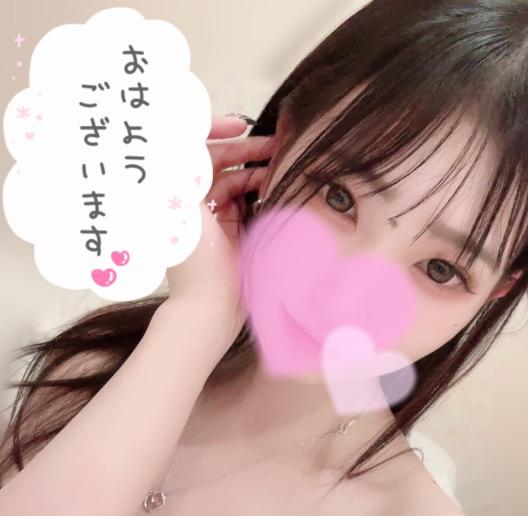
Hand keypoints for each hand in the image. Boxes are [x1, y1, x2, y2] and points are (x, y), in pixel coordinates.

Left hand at [166, 115, 275, 347]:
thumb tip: (190, 128)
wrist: (211, 305)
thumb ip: (185, 166)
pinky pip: (246, 199)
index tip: (240, 125)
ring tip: (280, 165)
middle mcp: (192, 200)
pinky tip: (275, 183)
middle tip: (274, 144)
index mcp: (175, 192)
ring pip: (235, 178)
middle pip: (218, 161)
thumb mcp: (183, 204)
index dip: (215, 129)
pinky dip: (259, 188)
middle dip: (245, 149)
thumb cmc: (193, 259)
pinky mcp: (232, 230)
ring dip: (256, 169)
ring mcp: (213, 216)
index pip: (193, 149)